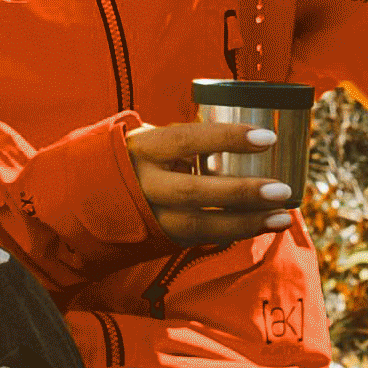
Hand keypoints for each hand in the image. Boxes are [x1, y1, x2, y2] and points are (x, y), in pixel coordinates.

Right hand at [128, 122, 292, 242]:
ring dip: (244, 222)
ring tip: (282, 217)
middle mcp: (143, 183)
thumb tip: (242, 130)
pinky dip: (233, 232)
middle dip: (241, 192)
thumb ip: (186, 141)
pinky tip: (262, 226)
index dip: (227, 138)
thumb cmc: (133, 159)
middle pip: (194, 191)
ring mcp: (148, 215)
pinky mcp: (157, 237)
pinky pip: (200, 237)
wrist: (84, 198)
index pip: (186, 139)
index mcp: (143, 148)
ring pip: (198, 224)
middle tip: (283, 189)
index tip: (267, 138)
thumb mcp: (150, 140)